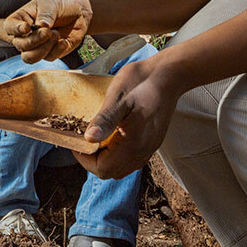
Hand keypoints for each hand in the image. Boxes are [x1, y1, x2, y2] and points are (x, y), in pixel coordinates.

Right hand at [3, 0, 91, 63]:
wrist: (79, 13)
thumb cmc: (61, 5)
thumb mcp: (52, 5)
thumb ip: (45, 15)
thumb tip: (41, 26)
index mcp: (21, 19)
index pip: (9, 27)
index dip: (15, 29)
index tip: (27, 27)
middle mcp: (26, 35)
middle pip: (20, 45)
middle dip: (34, 40)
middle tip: (48, 31)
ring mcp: (37, 46)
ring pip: (30, 57)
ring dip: (44, 48)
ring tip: (56, 35)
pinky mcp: (50, 53)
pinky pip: (49, 58)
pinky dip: (57, 50)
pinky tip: (64, 41)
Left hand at [72, 58, 180, 179]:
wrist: (169, 75)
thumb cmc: (141, 82)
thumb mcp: (118, 97)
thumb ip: (105, 120)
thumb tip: (88, 138)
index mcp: (133, 144)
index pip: (103, 169)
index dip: (85, 159)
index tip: (77, 141)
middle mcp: (142, 152)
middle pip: (111, 172)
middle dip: (93, 160)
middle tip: (84, 138)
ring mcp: (149, 149)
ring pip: (122, 168)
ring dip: (106, 158)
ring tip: (97, 137)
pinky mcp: (153, 142)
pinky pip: (132, 160)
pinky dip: (118, 154)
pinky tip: (113, 136)